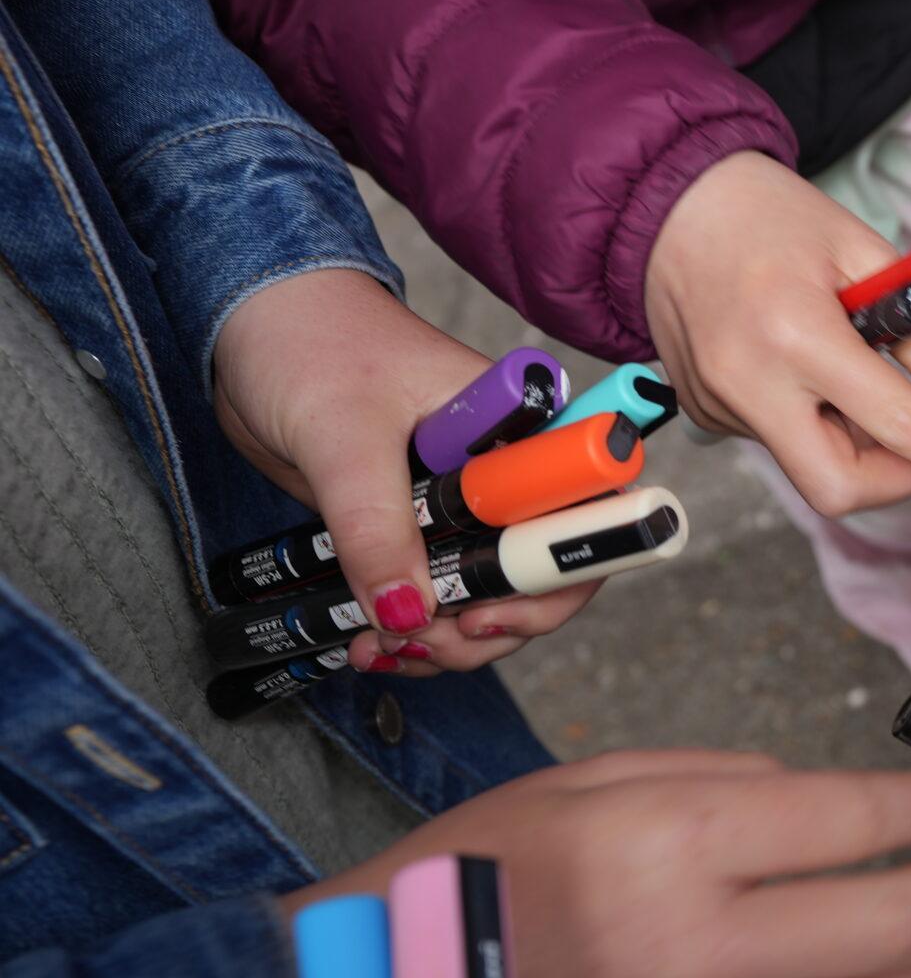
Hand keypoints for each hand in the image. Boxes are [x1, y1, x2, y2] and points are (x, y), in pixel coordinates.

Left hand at [213, 268, 601, 674]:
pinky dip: (413, 633)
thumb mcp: (344, 436)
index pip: (591, 509)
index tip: (493, 608)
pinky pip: (439, 599)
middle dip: (499, 624)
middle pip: (549, 573)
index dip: (563, 572)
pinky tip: (371, 643)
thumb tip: (406, 613)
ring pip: (494, 598)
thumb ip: (375, 523)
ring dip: (449, 642)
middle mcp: (511, 475)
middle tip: (432, 641)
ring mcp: (466, 510)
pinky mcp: (418, 534)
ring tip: (387, 648)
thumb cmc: (314, 344)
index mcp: (526, 430)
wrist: (251, 329)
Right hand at [644, 151, 910, 521]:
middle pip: (841, 488)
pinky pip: (783, 443)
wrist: (664, 202)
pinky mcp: (707, 416)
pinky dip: (817, 421)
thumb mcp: (862, 252)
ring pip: (814, 468)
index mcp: (795, 336)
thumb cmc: (763, 214)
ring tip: (846, 362)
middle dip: (897, 474)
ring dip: (856, 439)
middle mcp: (750, 385)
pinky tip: (804, 363)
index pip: (899, 427)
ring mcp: (721, 408)